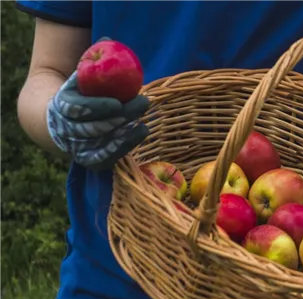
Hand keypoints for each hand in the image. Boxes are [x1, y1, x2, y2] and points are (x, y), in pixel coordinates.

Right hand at [47, 41, 149, 170]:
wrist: (63, 121)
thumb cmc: (81, 92)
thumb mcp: (83, 75)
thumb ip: (93, 60)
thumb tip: (108, 39)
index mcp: (62, 105)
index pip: (78, 109)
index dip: (97, 107)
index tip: (117, 102)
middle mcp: (66, 129)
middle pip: (94, 128)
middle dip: (121, 117)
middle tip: (143, 104)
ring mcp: (77, 147)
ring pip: (101, 143)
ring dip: (125, 134)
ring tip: (144, 122)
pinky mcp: (89, 160)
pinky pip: (106, 158)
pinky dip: (124, 148)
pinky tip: (140, 133)